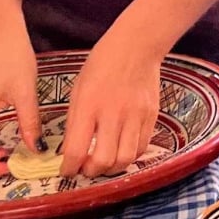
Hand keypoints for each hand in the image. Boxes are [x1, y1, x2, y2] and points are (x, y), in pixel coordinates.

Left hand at [58, 28, 161, 177]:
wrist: (137, 45)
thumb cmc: (102, 64)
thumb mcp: (78, 90)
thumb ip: (75, 121)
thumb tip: (72, 150)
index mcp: (89, 105)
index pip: (76, 150)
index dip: (68, 168)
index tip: (66, 171)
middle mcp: (113, 113)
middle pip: (103, 160)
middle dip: (90, 172)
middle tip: (85, 170)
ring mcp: (136, 115)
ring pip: (125, 159)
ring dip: (112, 169)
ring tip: (104, 164)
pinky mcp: (152, 115)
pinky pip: (142, 147)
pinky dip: (130, 156)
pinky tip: (121, 151)